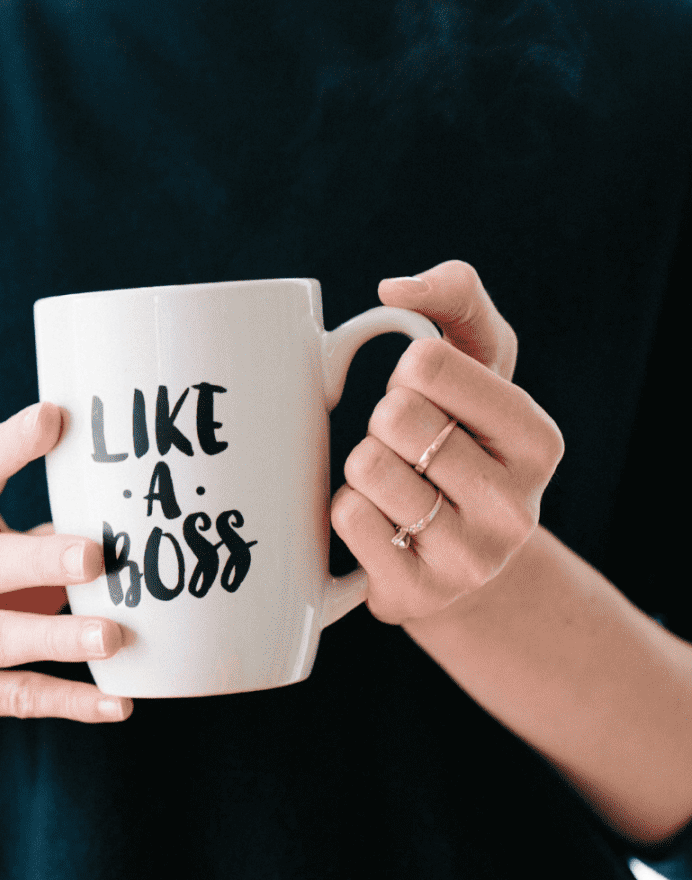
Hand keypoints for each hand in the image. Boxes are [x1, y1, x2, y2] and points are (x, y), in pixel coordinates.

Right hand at [0, 402, 133, 735]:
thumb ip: (43, 520)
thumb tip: (132, 500)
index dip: (8, 446)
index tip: (54, 417)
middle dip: (38, 560)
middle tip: (95, 556)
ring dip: (57, 636)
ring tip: (114, 637)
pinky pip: (11, 697)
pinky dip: (67, 701)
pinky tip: (117, 703)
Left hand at [331, 261, 564, 622]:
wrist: (457, 559)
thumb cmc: (459, 438)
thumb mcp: (476, 362)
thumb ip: (455, 297)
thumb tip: (395, 288)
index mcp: (538, 440)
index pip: (425, 365)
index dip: (407, 374)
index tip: (429, 402)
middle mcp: (518, 506)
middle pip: (393, 416)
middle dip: (382, 422)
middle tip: (408, 450)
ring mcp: (471, 559)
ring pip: (366, 467)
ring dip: (361, 468)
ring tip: (395, 488)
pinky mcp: (418, 595)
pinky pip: (346, 517)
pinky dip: (345, 510)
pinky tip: (380, 526)